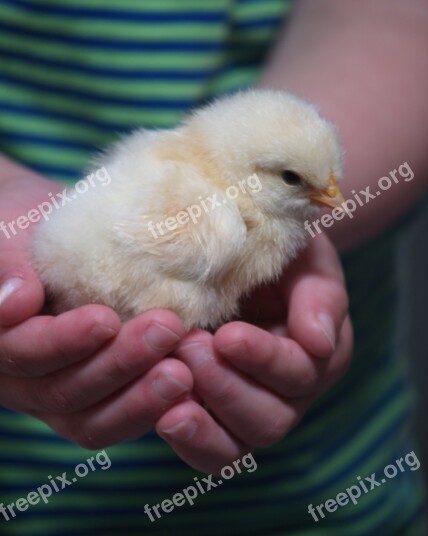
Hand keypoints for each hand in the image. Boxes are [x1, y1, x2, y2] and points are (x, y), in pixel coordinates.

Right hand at [0, 174, 192, 446]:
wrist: (46, 234)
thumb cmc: (20, 226)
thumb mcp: (7, 234)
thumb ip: (6, 267)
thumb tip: (15, 305)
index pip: (23, 353)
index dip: (63, 343)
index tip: (105, 319)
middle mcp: (23, 379)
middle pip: (65, 391)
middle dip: (120, 364)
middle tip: (169, 329)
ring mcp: (59, 392)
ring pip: (94, 417)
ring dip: (142, 396)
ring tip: (185, 370)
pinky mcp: (97, 394)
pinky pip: (120, 415)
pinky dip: (154, 406)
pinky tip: (192, 384)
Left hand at [157, 234, 351, 473]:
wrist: (246, 253)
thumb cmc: (280, 252)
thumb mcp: (308, 259)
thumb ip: (319, 295)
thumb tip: (318, 342)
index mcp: (319, 354)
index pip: (299, 373)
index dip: (263, 359)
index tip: (226, 336)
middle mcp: (290, 393)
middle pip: (268, 421)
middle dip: (226, 388)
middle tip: (189, 347)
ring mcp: (251, 408)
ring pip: (236, 445)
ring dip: (202, 419)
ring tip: (169, 377)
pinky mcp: (215, 414)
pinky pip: (208, 450)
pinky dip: (186, 438)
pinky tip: (162, 412)